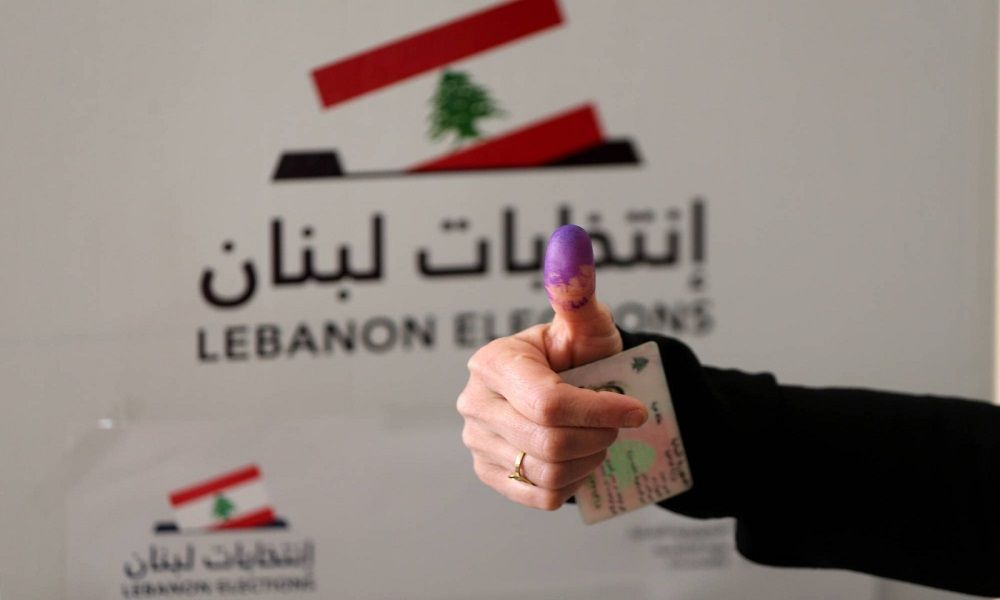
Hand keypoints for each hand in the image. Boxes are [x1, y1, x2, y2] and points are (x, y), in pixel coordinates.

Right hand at [457, 225, 647, 509]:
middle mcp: (475, 402)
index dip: (600, 410)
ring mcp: (477, 442)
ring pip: (549, 472)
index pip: (549, 403)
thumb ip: (578, 291)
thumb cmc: (579, 355)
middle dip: (598, 436)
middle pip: (550, 442)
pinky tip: (578, 457)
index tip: (636, 410)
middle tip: (617, 423)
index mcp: (493, 362)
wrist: (569, 389)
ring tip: (597, 436)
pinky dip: (572, 482)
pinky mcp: (490, 474)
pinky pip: (542, 495)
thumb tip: (573, 245)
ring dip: (589, 459)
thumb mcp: (587, 326)